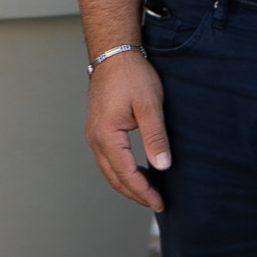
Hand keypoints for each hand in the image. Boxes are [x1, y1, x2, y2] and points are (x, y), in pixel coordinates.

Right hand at [86, 51, 170, 211]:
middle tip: (157, 203)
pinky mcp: (98, 129)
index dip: (144, 191)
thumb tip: (162, 166)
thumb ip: (155, 137)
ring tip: (151, 190)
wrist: (114, 53)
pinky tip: (139, 169)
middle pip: (114, 177)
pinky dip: (123, 170)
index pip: (125, 174)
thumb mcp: (149, 105)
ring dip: (128, 183)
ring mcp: (94, 134)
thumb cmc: (132, 75)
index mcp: (106, 135)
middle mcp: (95, 138)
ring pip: (109, 170)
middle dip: (135, 193)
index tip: (160, 202)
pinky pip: (108, 159)